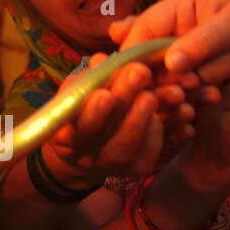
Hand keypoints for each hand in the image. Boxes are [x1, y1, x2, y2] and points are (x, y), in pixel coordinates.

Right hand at [42, 60, 163, 188]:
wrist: (86, 152)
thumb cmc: (80, 113)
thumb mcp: (76, 94)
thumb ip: (87, 79)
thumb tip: (100, 59)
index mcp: (64, 135)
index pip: (75, 126)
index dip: (91, 112)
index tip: (106, 94)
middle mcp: (84, 155)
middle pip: (103, 135)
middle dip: (123, 101)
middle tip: (141, 73)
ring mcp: (109, 166)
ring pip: (125, 150)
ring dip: (141, 119)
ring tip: (154, 94)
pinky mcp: (132, 170)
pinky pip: (146, 158)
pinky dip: (157, 135)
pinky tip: (165, 114)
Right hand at [111, 0, 229, 95]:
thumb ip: (202, 42)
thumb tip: (170, 64)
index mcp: (177, 7)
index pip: (139, 33)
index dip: (136, 58)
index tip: (146, 81)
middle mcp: (174, 29)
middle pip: (146, 60)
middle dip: (163, 79)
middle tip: (187, 90)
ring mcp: (185, 52)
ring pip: (164, 78)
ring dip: (180, 90)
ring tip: (208, 94)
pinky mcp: (196, 71)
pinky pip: (183, 87)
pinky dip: (193, 97)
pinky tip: (210, 101)